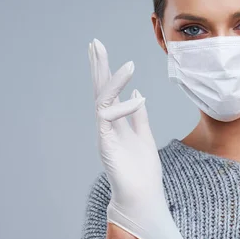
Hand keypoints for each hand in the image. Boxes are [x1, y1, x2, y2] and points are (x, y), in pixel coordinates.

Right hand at [88, 38, 190, 238]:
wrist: (142, 195)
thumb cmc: (143, 169)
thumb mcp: (145, 135)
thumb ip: (139, 115)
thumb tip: (138, 93)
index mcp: (116, 121)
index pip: (108, 90)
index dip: (105, 69)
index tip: (99, 49)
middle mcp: (107, 125)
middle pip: (100, 90)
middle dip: (97, 66)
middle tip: (94, 43)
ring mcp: (105, 133)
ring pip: (102, 100)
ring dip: (113, 81)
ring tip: (128, 65)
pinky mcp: (106, 143)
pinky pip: (109, 118)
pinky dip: (124, 107)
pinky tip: (136, 98)